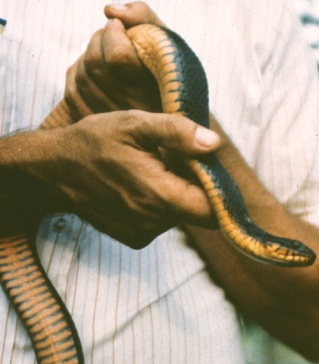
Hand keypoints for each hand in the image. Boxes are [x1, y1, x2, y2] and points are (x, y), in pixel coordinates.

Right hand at [0, 110, 218, 247]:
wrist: (53, 171)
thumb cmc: (93, 142)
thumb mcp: (134, 125)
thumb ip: (177, 133)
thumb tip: (215, 144)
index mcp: (158, 195)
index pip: (213, 211)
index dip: (220, 192)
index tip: (210, 169)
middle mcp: (153, 223)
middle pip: (198, 212)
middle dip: (194, 186)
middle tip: (172, 160)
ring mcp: (142, 234)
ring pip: (180, 215)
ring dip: (175, 194)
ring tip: (151, 170)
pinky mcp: (134, 238)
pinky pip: (162, 222)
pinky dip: (159, 204)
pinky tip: (139, 185)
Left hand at [64, 2, 164, 119]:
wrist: (168, 113)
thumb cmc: (169, 70)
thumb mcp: (166, 41)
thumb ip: (143, 17)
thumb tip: (109, 10)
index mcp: (154, 90)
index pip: (117, 57)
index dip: (113, 33)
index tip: (120, 26)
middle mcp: (134, 112)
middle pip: (94, 64)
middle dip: (97, 40)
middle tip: (110, 36)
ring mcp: (113, 124)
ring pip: (81, 78)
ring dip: (87, 56)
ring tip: (104, 53)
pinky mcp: (97, 128)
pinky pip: (72, 94)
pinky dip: (77, 75)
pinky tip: (93, 72)